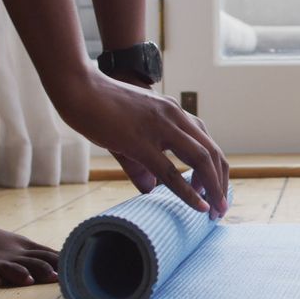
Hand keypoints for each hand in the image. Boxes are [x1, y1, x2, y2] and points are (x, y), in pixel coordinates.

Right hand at [54, 70, 228, 217]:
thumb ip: (141, 165)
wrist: (77, 88)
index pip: (207, 143)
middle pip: (212, 152)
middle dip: (221, 183)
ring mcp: (159, 127)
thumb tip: (150, 190)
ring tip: (217, 211)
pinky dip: (189, 192)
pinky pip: (171, 171)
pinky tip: (199, 207)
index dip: (217, 169)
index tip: (216, 192)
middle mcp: (174, 116)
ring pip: (201, 160)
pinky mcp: (140, 141)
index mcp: (174, 113)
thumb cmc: (100, 110)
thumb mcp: (129, 136)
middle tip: (222, 208)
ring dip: (214, 188)